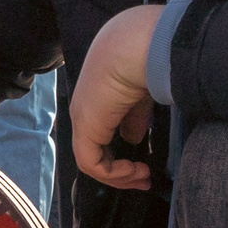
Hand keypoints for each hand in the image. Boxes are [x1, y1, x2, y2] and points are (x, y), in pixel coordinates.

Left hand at [70, 4, 162, 190]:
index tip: (145, 168)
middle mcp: (85, 110)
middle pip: (94, 152)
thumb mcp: (141, 96)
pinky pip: (91, 163)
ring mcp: (83, 118)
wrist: (138, 46)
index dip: (121, 157)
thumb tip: (132, 139)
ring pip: (91, 161)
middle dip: (120, 173)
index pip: (101, 137)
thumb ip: (135, 118)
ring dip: (119, 176)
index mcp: (98, 99)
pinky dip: (113, 173)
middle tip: (144, 180)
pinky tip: (134, 168)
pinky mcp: (85, 126)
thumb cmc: (145, 61)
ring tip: (143, 177)